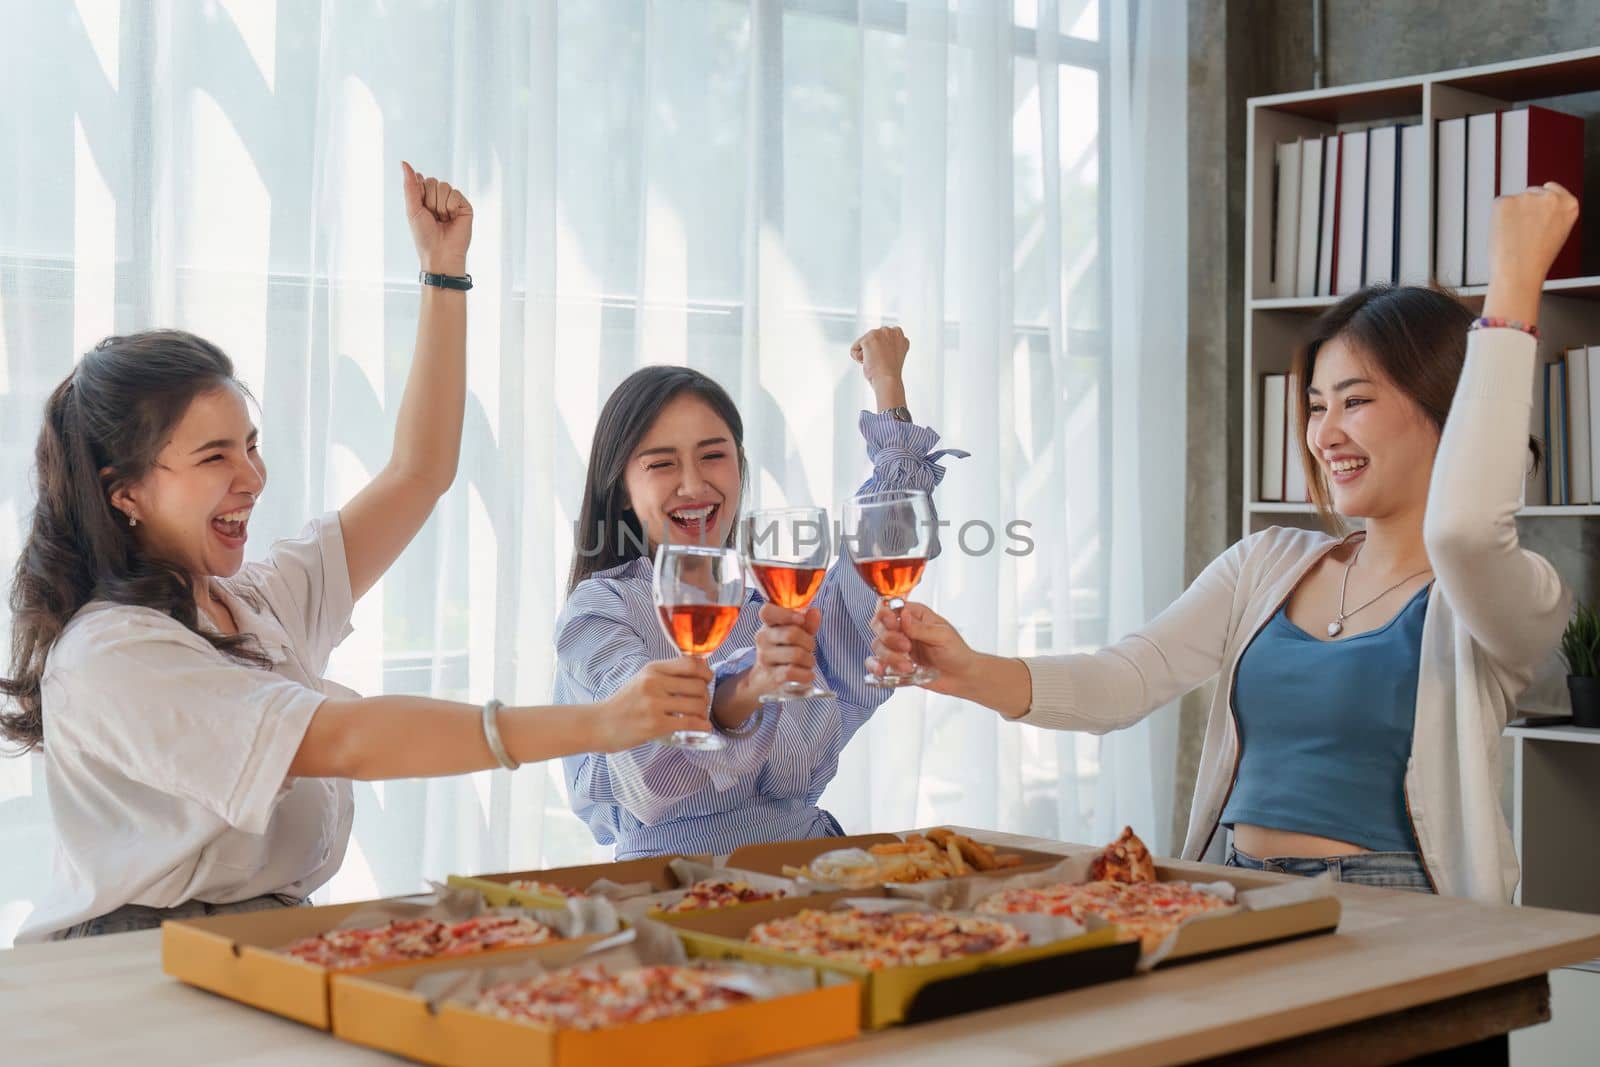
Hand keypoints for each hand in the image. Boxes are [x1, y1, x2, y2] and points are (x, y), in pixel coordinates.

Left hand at [402, 160, 472, 275]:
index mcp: (424, 196)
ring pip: (444, 186)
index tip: (420, 208)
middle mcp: (438, 197)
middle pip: (432, 181)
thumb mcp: (412, 209)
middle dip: (430, 200)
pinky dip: (451, 207)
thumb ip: (410, 185)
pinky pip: (456, 194)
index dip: (419, 192)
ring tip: (442, 220)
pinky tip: (452, 219)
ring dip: (440, 206)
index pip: (421, 179)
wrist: (441, 253)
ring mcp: (452, 201)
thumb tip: (404, 163)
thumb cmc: (424, 235)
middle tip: (433, 217)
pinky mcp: (464, 206)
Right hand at [593, 658, 713, 750]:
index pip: (690, 663)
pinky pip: (689, 723)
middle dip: (706, 696)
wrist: (601, 724)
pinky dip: (702, 726)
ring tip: (700, 717)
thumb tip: (698, 672)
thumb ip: (666, 674)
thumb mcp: (642, 679)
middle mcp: (654, 683)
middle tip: (702, 703)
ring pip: (697, 704)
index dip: (706, 671)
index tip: (708, 680)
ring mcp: (655, 704)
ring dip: (704, 712)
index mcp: (652, 669)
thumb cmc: (624, 703)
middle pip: (698, 685)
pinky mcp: (656, 724)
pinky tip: (703, 727)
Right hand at [747, 602, 821, 694]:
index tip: (801, 619)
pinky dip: (806, 674)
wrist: (766, 677)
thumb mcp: (797, 634)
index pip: (767, 611)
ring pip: (795, 655)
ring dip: (809, 660)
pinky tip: (808, 675)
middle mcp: (762, 638)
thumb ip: (807, 623)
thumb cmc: (785, 649)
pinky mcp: (771, 675)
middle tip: (810, 648)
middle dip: (809, 642)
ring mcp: (765, 657)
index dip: (786, 614)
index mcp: (768, 624)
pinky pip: (792, 672)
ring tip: (808, 663)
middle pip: (791, 634)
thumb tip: (815, 612)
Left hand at [851, 326, 908, 408]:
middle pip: (871, 339)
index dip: (881, 351)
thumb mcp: (893, 355)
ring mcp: (880, 333)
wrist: (888, 379)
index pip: (881, 339)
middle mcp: (891, 331)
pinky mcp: (869, 338)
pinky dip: (857, 358)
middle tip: (881, 361)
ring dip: (866, 354)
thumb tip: (878, 345)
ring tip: (876, 362)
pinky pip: (854, 348)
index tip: (887, 359)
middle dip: (873, 351)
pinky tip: (868, 362)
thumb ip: (889, 345)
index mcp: (899, 335)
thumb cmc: (890, 373)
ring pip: (863, 343)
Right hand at [866, 601, 976, 695]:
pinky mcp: (895, 664)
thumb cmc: (956, 652)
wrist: (961, 676)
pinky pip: (876, 663)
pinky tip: (883, 671)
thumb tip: (904, 615)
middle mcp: (903, 629)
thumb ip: (921, 628)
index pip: (890, 607)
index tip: (893, 624)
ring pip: (878, 646)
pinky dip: (876, 666)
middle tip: (907, 647)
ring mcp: (897, 647)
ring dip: (889, 657)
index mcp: (914, 615)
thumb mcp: (942, 635)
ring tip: (908, 666)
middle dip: (890, 638)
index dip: (885, 614)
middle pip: (879, 626)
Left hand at [1483, 183, 1578, 326]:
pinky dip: (1497, 218)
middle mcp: (1551, 197)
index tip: (1534, 207)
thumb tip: (1538, 209)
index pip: (1552, 189)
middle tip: (1522, 232)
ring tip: (1515, 237)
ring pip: (1514, 201)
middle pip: (1531, 193)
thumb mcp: (1558, 233)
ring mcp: (1528, 197)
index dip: (1540, 200)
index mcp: (1569, 205)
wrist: (1519, 271)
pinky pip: (1499, 206)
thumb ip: (1552, 216)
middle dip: (1524, 208)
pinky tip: (1504, 233)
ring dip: (1511, 215)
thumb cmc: (1536, 260)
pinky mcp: (1506, 201)